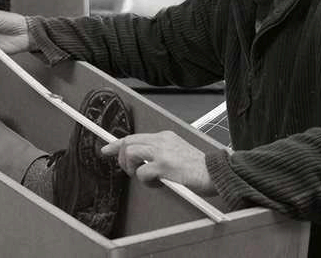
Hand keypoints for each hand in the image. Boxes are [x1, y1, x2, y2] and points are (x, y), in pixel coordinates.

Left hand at [101, 131, 216, 194]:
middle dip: (121, 157)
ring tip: (145, 177)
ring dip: (132, 169)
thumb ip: (160, 153)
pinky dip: (146, 182)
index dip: (117, 143)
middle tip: (128, 170)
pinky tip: (158, 184)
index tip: (106, 149)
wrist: (215, 172)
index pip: (134, 137)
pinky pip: (142, 173)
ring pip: (131, 153)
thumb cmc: (198, 167)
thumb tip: (143, 163)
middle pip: (128, 142)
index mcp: (165, 137)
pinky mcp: (164, 166)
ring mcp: (162, 152)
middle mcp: (161, 141)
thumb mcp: (177, 152)